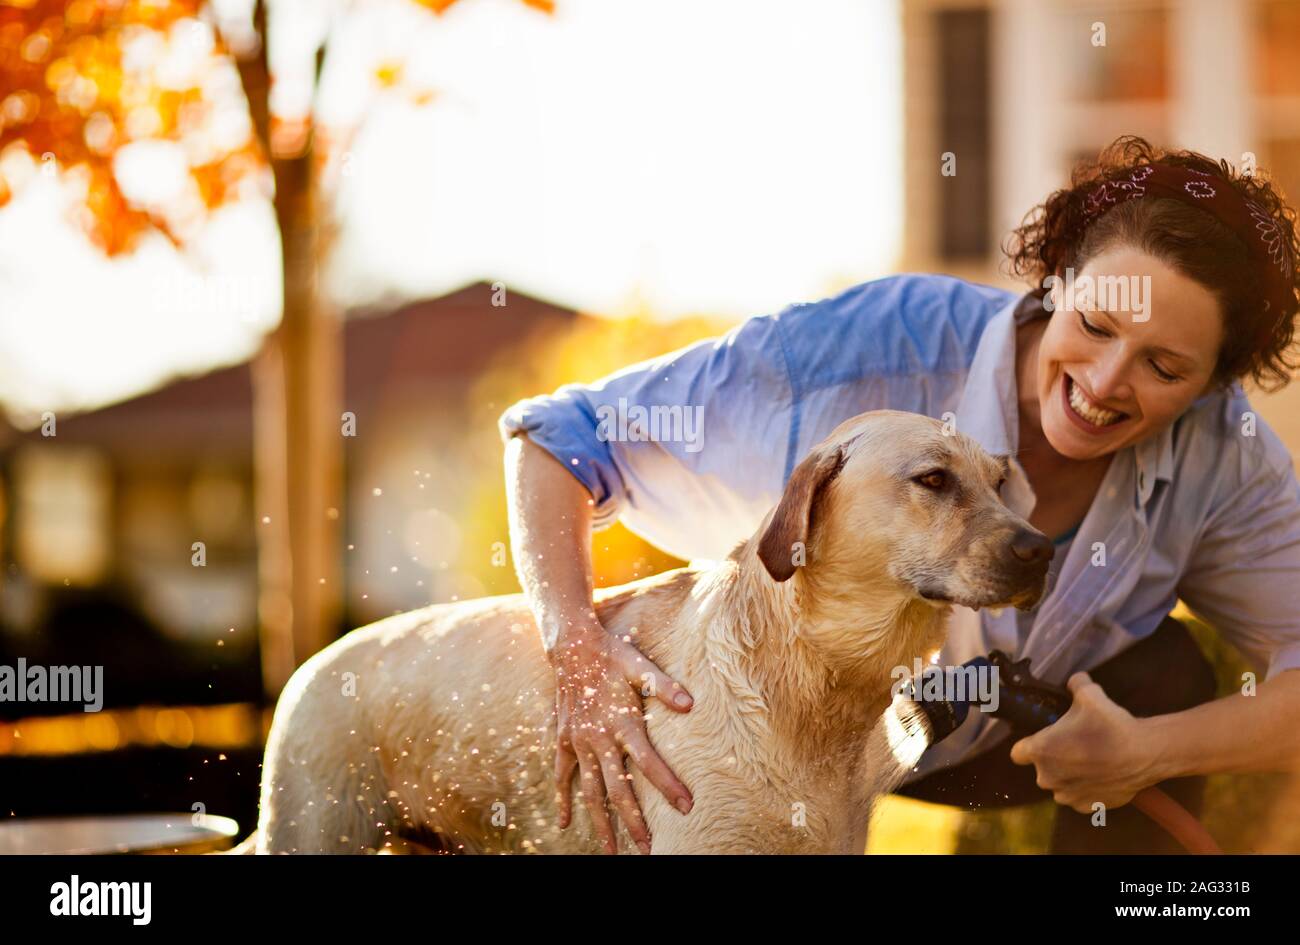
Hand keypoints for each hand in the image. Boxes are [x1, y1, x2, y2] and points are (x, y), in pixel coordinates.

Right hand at [550, 622, 693, 853]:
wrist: (571, 647)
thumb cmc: (612, 655)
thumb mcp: (639, 665)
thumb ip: (664, 686)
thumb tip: (691, 704)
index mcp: (622, 722)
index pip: (649, 762)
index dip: (668, 785)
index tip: (686, 807)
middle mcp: (599, 738)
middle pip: (618, 789)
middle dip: (633, 822)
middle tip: (648, 850)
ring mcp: (578, 742)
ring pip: (590, 791)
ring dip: (600, 823)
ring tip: (611, 851)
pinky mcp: (564, 741)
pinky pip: (563, 777)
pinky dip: (563, 800)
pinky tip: (565, 824)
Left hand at [1009, 672, 1158, 812]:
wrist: (1144, 754)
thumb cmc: (1110, 724)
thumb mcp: (1089, 694)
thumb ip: (1075, 684)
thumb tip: (1075, 681)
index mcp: (1040, 751)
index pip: (1018, 753)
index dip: (1029, 745)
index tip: (1044, 739)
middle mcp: (1047, 777)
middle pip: (1042, 767)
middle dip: (1054, 758)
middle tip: (1076, 744)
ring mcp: (1066, 795)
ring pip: (1060, 784)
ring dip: (1070, 775)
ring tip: (1092, 760)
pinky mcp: (1086, 806)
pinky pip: (1079, 796)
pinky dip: (1086, 788)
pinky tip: (1102, 775)